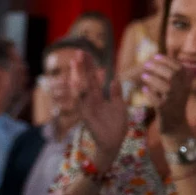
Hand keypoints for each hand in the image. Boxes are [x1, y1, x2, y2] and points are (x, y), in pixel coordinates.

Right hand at [69, 49, 129, 170]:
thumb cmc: (116, 125)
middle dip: (83, 66)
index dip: (91, 66)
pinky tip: (77, 82)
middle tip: (79, 51)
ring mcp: (88, 106)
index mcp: (100, 96)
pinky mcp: (86, 115)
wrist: (114, 142)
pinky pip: (81, 102)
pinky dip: (79, 92)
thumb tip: (114, 78)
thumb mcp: (119, 105)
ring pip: (82, 88)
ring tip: (76, 62)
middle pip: (86, 79)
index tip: (88, 53)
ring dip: (79, 75)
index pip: (95, 78)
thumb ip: (116, 92)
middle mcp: (92, 99)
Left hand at [140, 55, 192, 136]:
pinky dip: (149, 93)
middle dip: (158, 67)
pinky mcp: (165, 110)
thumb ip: (173, 76)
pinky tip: (144, 90)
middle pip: (172, 74)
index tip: (156, 56)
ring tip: (144, 76)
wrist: (175, 125)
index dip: (167, 60)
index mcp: (187, 84)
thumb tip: (159, 61)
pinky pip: (156, 99)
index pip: (179, 67)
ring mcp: (174, 101)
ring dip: (152, 79)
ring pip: (165, 86)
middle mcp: (183, 91)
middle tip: (146, 64)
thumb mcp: (179, 88)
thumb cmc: (174, 103)